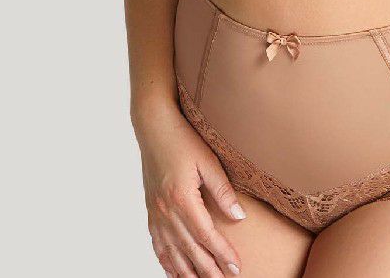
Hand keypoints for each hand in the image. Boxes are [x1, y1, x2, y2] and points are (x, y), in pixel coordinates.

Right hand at [135, 101, 246, 276]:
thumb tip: (239, 216)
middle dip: (208, 270)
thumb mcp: (208, 160)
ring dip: (187, 271)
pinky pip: (157, 244)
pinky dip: (166, 261)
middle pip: (189, 250)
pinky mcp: (150, 210)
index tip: (236, 268)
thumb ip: (223, 190)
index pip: (206, 236)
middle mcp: (165, 211)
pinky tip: (173, 271)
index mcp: (182, 199)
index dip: (222, 254)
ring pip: (171, 252)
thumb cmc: (182, 138)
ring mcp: (155, 213)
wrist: (154, 126)